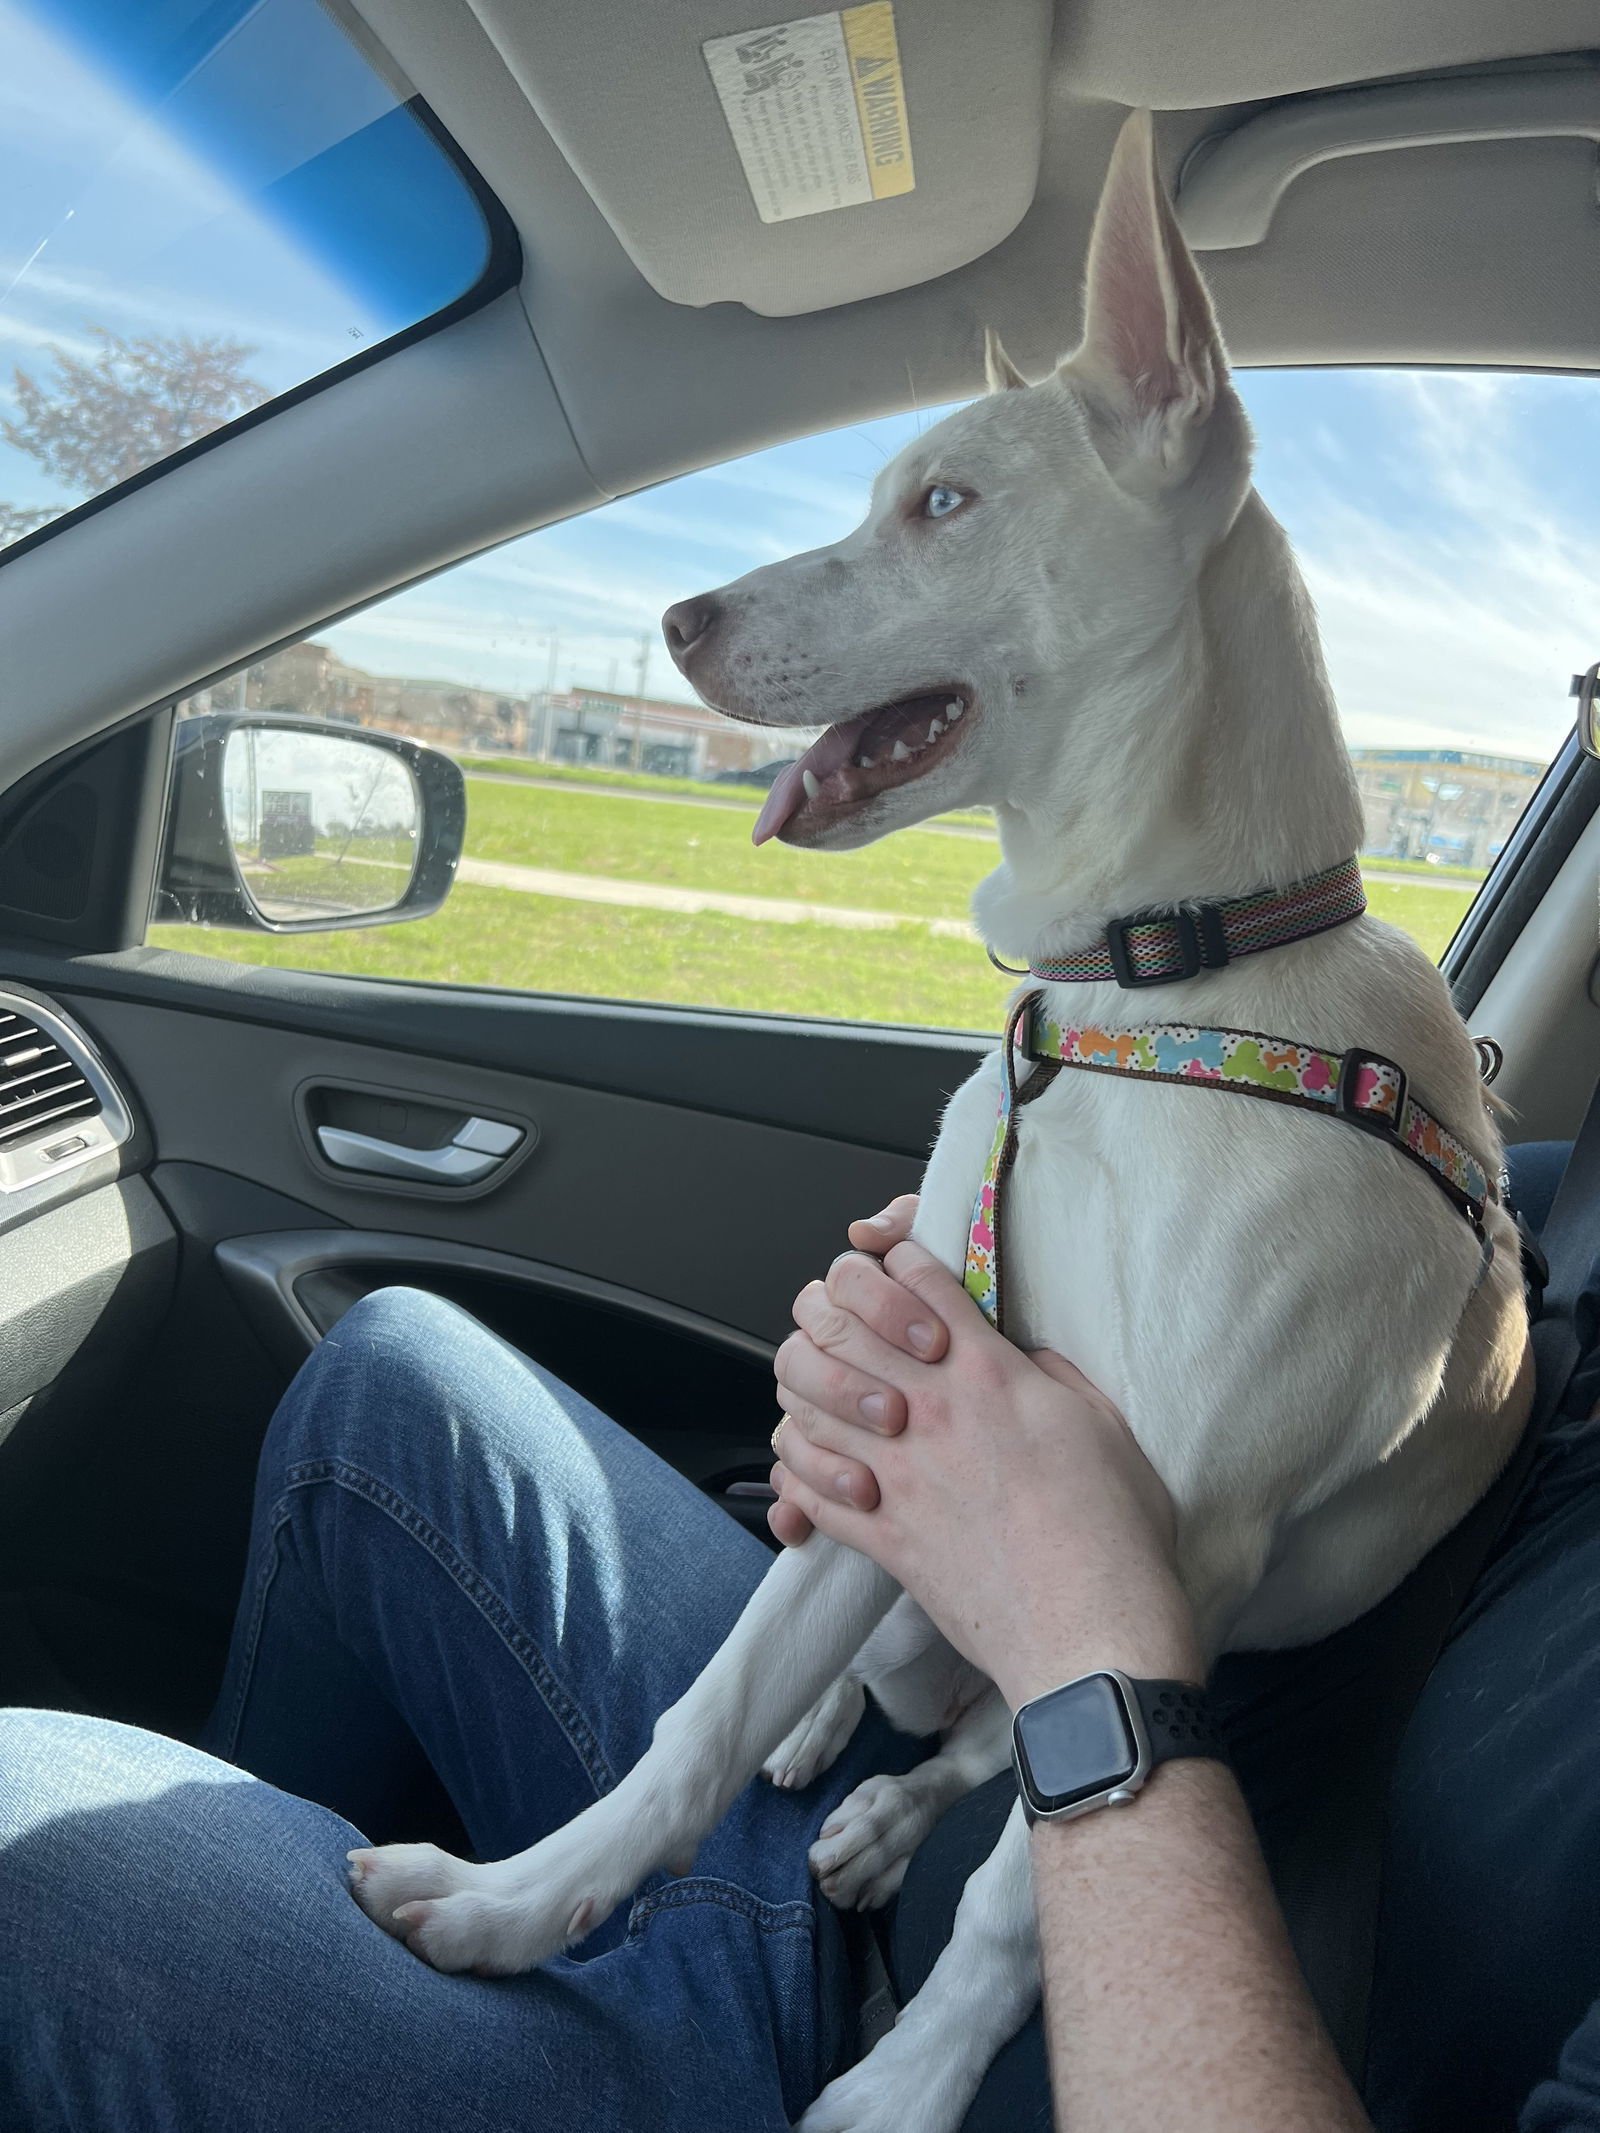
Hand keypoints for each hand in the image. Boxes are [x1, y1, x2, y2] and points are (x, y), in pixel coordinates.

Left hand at [771, 1237, 1197, 1707]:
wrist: (1093, 1630)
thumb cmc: (1113, 1534)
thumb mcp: (1102, 1422)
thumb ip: (1051, 1375)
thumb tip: (1021, 1358)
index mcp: (987, 1372)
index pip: (912, 1275)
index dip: (896, 1258)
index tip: (897, 1269)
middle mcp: (929, 1410)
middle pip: (835, 1321)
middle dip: (830, 1307)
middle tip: (847, 1322)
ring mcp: (895, 1472)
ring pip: (802, 1397)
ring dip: (807, 1386)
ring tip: (828, 1392)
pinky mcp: (879, 1534)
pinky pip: (802, 1483)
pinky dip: (798, 1470)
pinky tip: (819, 1467)